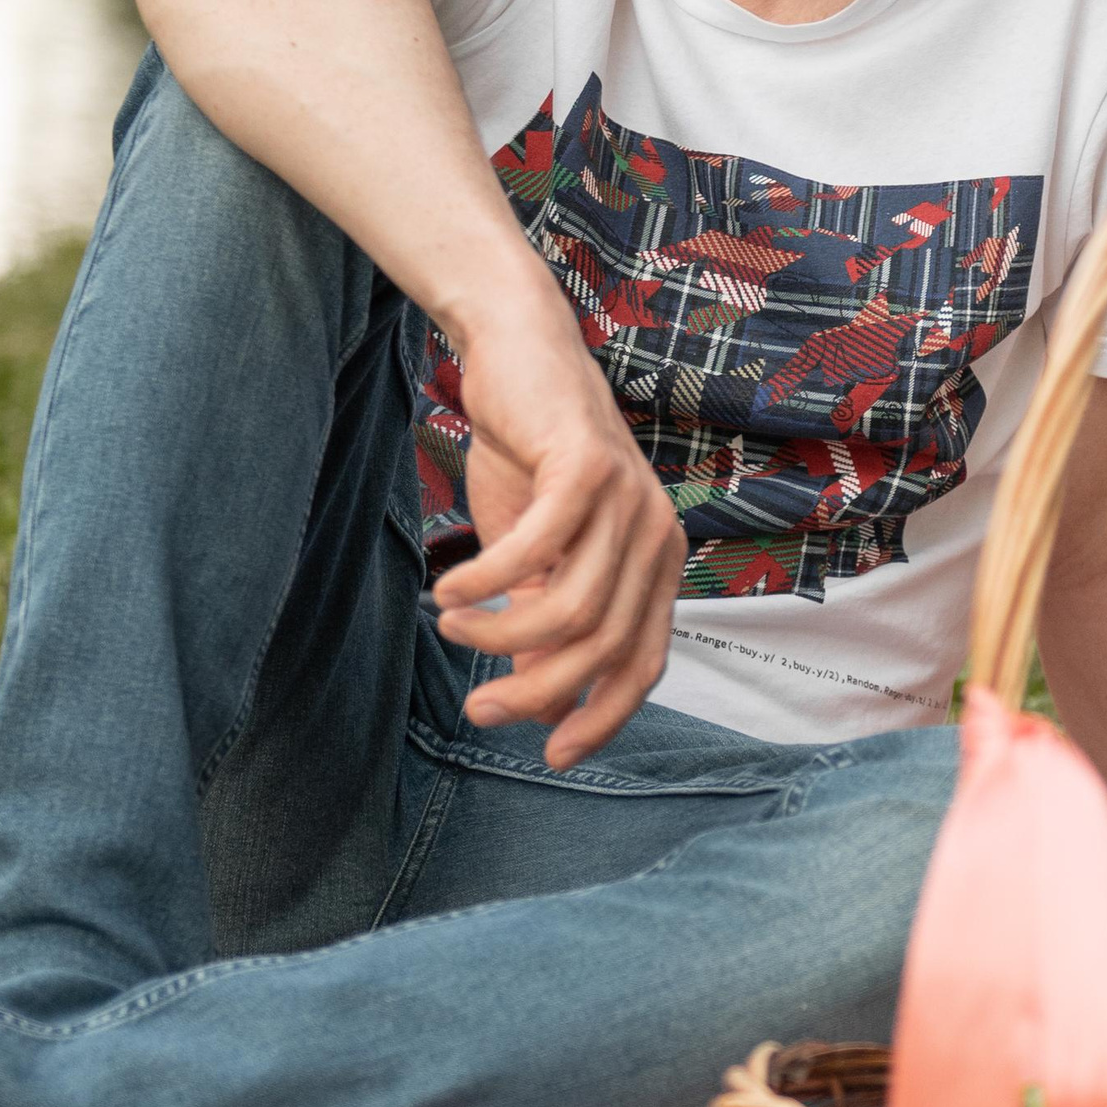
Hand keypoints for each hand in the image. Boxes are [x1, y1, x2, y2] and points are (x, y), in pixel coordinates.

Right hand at [431, 293, 684, 768]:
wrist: (517, 352)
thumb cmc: (527, 454)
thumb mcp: (538, 551)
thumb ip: (544, 614)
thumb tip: (536, 696)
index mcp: (656, 562)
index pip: (642, 662)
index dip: (601, 716)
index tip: (551, 754)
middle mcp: (657, 534)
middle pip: (604, 648)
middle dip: (535, 693)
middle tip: (476, 710)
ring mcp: (630, 499)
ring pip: (571, 610)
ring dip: (501, 636)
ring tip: (453, 629)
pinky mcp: (589, 467)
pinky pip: (537, 551)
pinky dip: (487, 580)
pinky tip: (448, 589)